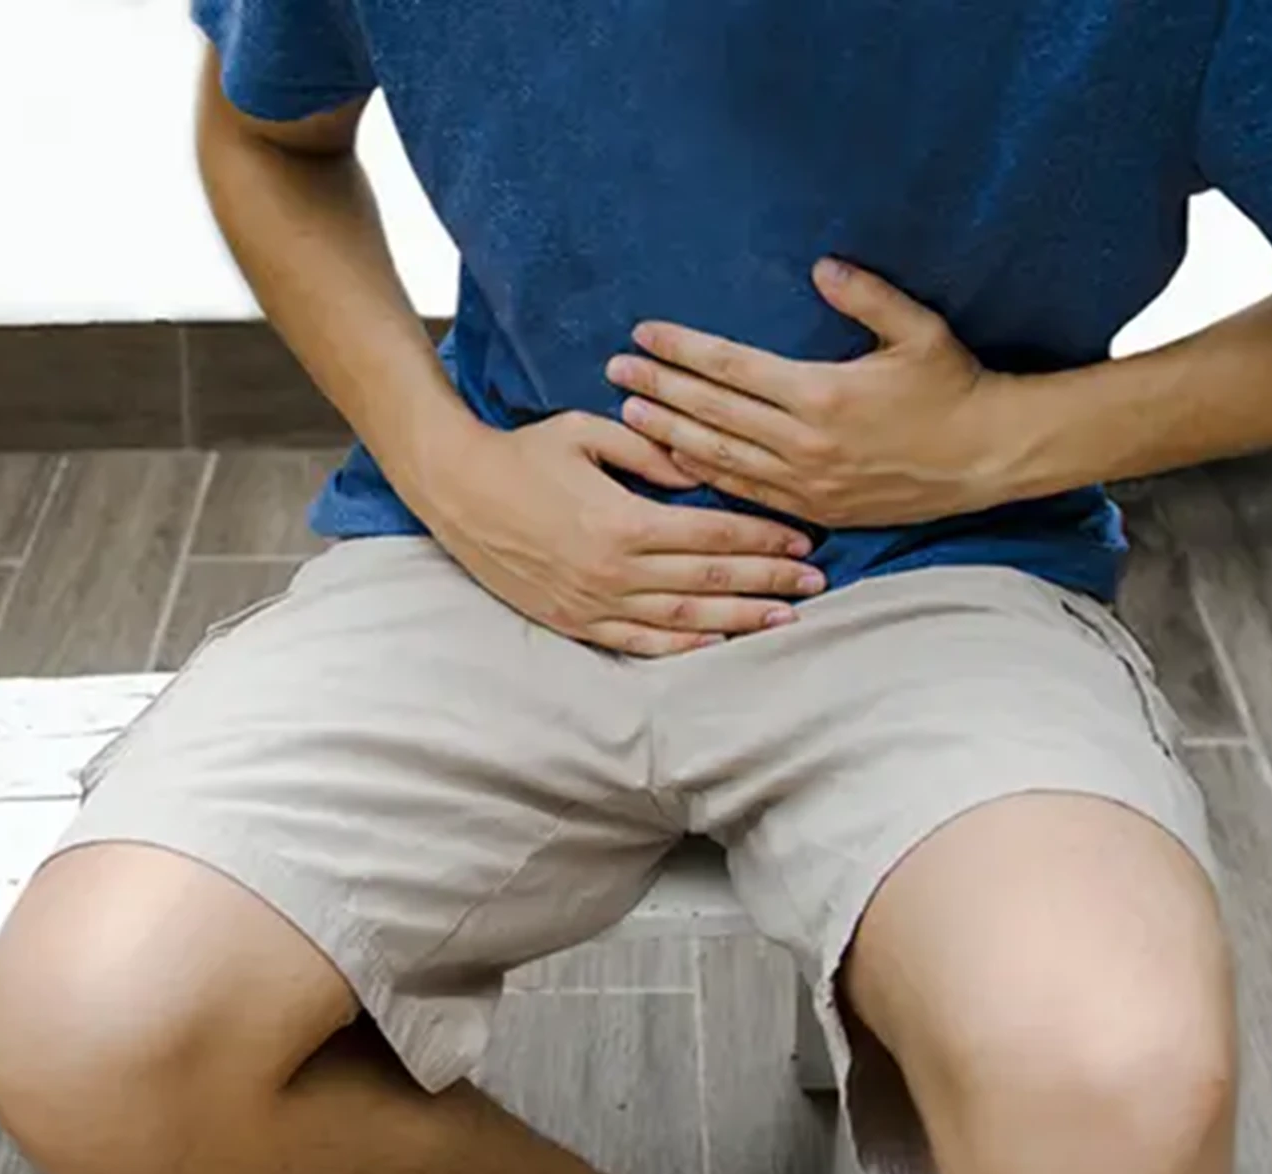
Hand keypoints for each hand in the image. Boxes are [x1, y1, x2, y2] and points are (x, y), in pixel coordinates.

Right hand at [413, 412, 826, 656]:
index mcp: (624, 520)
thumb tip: (703, 469)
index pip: (713, 533)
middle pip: (711, 577)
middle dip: (769, 581)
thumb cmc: (522, 453)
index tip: (802, 540)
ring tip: (784, 617)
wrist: (456, 491)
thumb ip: (649, 452)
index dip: (763, 537)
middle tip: (816, 583)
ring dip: (740, 617)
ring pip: (684, 616)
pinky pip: (640, 641)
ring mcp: (594, 602)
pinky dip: (684, 643)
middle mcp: (614, 570)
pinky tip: (718, 638)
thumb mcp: (586, 433)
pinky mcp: (574, 620)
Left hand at [606, 258, 1024, 527]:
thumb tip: (821, 264)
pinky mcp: (814, 509)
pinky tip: (675, 459)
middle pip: (712, 412)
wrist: (988, 458)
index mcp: (822, 393)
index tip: (644, 333)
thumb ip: (868, 295)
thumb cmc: (954, 386)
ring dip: (669, 433)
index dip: (683, 349)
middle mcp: (805, 442)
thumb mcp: (920, 330)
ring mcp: (806, 482)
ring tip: (630, 412)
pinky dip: (704, 474)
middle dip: (658, 387)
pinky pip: (745, 491)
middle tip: (615, 369)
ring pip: (719, 456)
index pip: (732, 368)